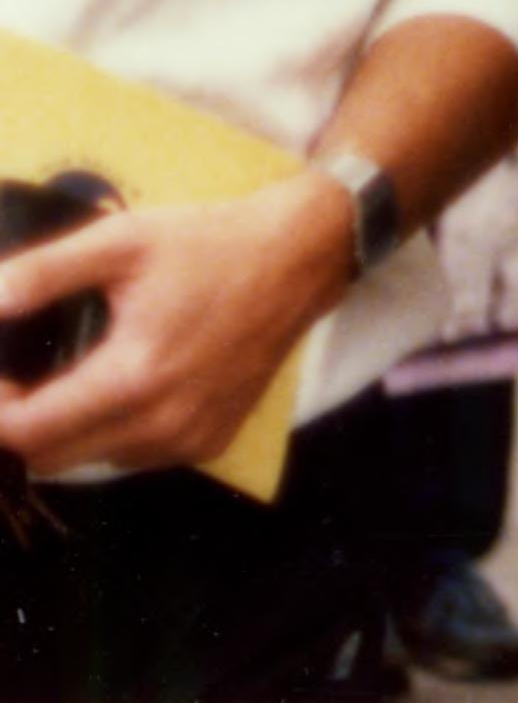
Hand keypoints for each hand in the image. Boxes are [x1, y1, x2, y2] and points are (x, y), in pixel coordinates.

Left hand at [0, 171, 352, 483]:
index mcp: (133, 377)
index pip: (26, 432)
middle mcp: (161, 424)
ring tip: (65, 381)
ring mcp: (189, 440)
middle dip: (19, 424)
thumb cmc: (209, 244)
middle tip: (17, 377)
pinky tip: (119, 390)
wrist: (303, 256)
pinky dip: (108, 435)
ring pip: (89, 461)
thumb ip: (42, 274)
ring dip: (62, 433)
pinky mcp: (209, 443)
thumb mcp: (122, 241)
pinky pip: (132, 457)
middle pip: (48, 458)